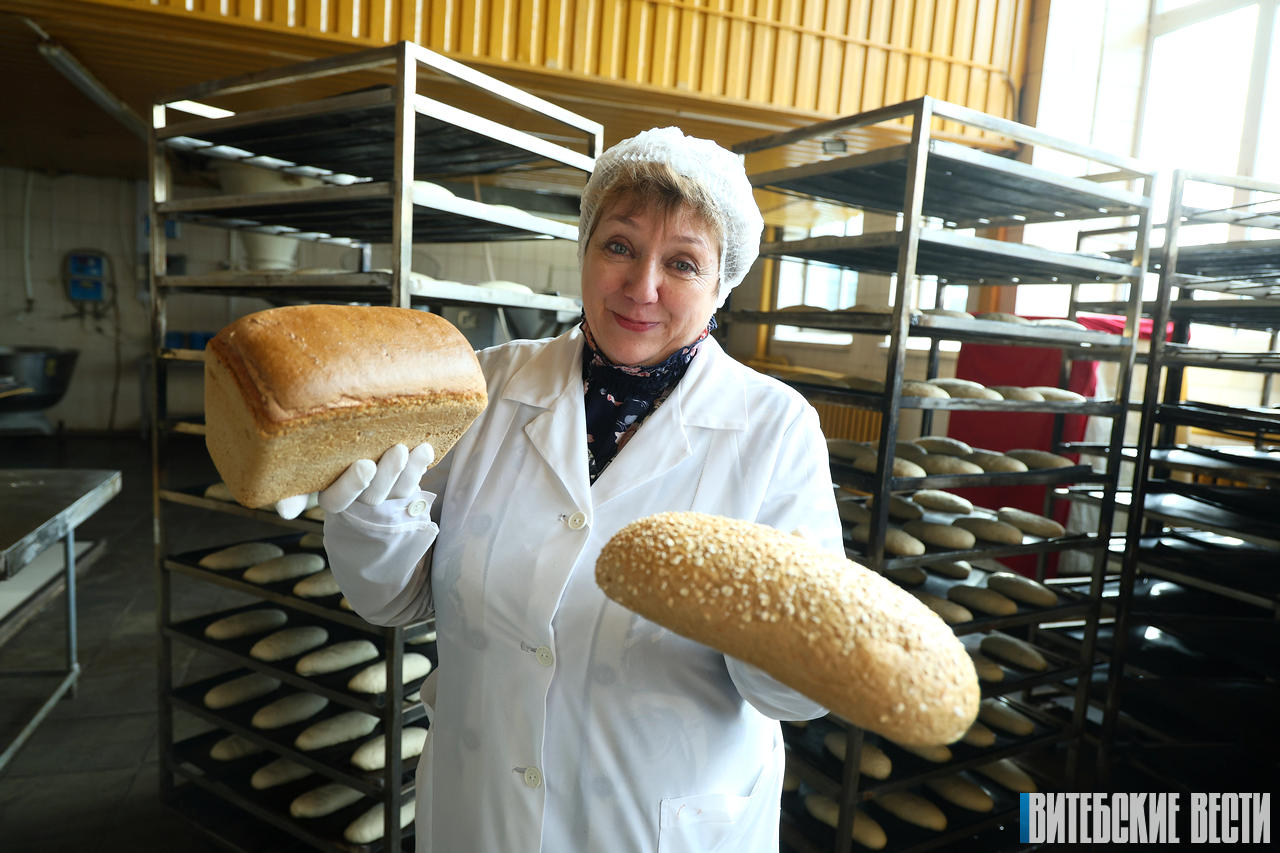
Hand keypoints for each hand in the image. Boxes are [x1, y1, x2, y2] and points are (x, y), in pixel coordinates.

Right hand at [274, 442, 434, 518]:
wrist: (359, 477)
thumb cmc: (328, 469)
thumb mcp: (310, 479)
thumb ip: (294, 492)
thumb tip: (284, 512)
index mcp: (331, 497)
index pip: (337, 499)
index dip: (350, 486)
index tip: (365, 465)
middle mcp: (359, 502)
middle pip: (372, 496)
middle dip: (384, 475)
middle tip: (395, 451)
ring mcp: (385, 499)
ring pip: (397, 492)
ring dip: (406, 471)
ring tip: (414, 450)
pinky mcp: (404, 493)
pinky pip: (414, 485)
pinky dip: (420, 467)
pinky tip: (425, 449)